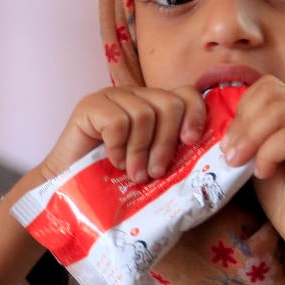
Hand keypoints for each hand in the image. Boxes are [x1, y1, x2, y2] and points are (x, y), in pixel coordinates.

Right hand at [38, 86, 207, 183]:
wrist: (71, 190)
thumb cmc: (115, 182)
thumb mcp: (153, 166)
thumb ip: (176, 155)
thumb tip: (212, 159)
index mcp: (155, 106)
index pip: (186, 94)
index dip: (195, 114)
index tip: (191, 142)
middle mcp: (135, 96)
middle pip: (169, 103)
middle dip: (167, 142)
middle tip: (156, 172)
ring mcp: (112, 97)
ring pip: (144, 114)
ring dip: (140, 151)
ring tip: (133, 173)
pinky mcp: (90, 105)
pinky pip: (117, 121)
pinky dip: (118, 147)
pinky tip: (112, 161)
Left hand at [220, 77, 284, 254]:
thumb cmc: (280, 194)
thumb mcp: (257, 154)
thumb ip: (248, 131)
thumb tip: (221, 116)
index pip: (268, 86)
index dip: (243, 109)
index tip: (230, 141)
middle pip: (272, 94)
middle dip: (243, 124)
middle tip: (230, 154)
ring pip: (280, 112)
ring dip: (251, 138)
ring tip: (240, 163)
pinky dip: (267, 154)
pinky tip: (262, 173)